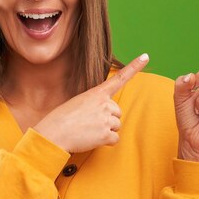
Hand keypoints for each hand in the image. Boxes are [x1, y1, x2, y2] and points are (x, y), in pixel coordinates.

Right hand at [34, 54, 148, 152]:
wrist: (53, 134)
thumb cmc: (61, 119)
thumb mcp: (78, 103)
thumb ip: (94, 104)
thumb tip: (106, 114)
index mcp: (97, 93)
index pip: (119, 78)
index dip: (134, 66)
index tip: (145, 56)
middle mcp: (104, 104)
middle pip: (117, 112)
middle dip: (107, 119)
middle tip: (89, 122)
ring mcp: (106, 119)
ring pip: (117, 126)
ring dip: (106, 131)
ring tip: (88, 130)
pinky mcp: (106, 134)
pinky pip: (115, 139)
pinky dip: (106, 142)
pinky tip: (92, 139)